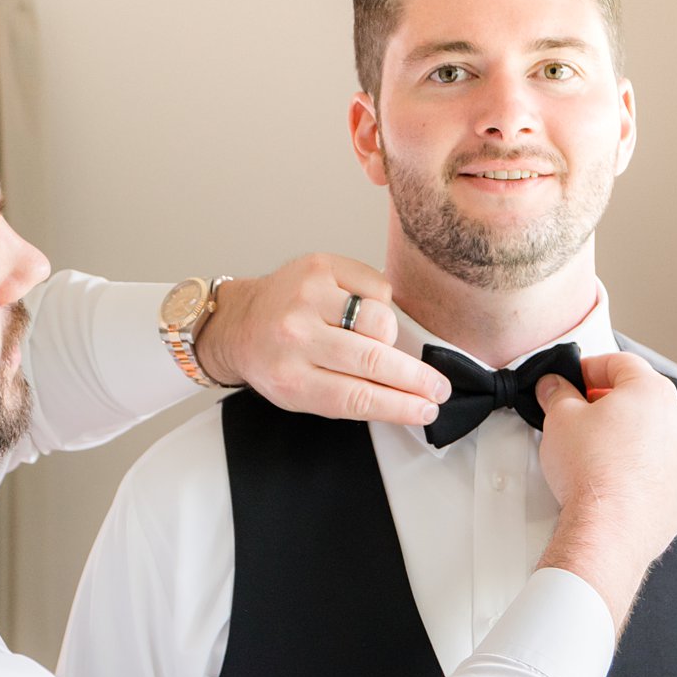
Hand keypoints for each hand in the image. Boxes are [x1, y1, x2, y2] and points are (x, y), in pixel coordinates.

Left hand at [195, 254, 450, 425]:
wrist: (238, 321)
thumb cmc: (275, 359)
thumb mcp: (302, 394)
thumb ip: (349, 398)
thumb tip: (410, 400)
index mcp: (290, 379)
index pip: (358, 397)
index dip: (400, 406)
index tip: (427, 410)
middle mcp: (296, 336)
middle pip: (373, 359)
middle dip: (415, 377)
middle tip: (438, 386)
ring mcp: (307, 297)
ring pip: (380, 320)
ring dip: (390, 337)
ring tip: (380, 342)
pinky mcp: (319, 267)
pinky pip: (377, 288)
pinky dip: (379, 303)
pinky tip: (362, 311)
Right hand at [533, 352, 676, 634]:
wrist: (609, 530)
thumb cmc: (591, 472)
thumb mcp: (560, 419)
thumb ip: (558, 394)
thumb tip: (555, 387)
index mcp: (652, 392)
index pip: (621, 363)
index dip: (592, 367)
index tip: (576, 378)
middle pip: (644, 398)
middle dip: (612, 402)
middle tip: (583, 412)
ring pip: (656, 436)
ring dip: (631, 436)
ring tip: (598, 451)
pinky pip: (662, 471)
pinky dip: (642, 470)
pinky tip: (616, 480)